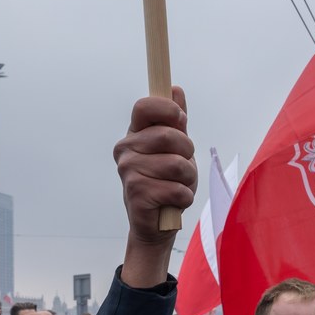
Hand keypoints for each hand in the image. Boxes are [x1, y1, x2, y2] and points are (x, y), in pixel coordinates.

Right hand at [114, 87, 196, 286]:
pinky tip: (173, 202)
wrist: (155, 225)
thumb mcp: (176, 148)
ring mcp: (128, 170)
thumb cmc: (166, 181)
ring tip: (178, 186)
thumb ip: (175, 120)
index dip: (168, 109)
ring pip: (177, 164)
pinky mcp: (136, 193)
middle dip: (187, 152)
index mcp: (135, 133)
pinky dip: (184, 198)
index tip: (180, 120)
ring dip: (188, 179)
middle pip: (169, 135)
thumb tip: (175, 89)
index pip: (145, 106)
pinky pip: (177, 189)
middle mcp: (126, 148)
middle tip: (182, 166)